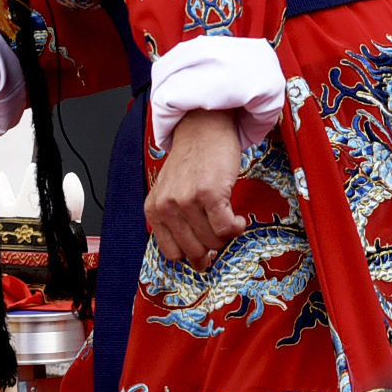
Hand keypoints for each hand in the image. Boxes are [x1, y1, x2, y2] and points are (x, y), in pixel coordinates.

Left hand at [145, 108, 244, 271]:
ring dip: (226, 235)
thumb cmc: (191, 163)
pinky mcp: (209, 194)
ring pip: (213, 241)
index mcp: (154, 210)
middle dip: (212, 247)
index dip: (193, 255)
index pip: (172, 253)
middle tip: (219, 231)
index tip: (205, 249)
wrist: (202, 129)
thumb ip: (176, 223)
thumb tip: (197, 261)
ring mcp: (187, 201)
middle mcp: (167, 207)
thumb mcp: (170, 193)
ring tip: (228, 218)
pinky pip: (226, 228)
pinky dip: (236, 228)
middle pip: (195, 251)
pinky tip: (237, 218)